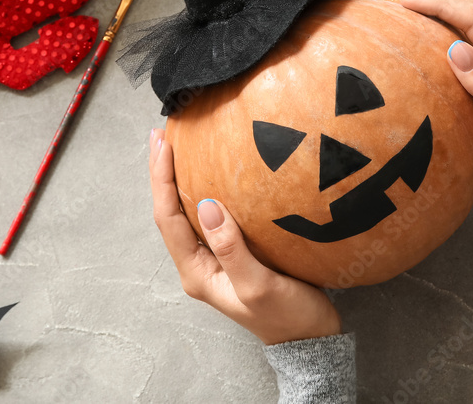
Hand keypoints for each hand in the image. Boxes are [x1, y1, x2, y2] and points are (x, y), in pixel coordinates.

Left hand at [149, 128, 341, 344]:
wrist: (311, 340)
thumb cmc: (287, 316)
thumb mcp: (258, 285)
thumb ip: (231, 248)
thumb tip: (206, 205)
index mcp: (197, 272)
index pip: (168, 219)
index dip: (162, 180)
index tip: (164, 144)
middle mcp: (199, 264)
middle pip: (171, 212)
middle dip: (163, 174)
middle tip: (161, 133)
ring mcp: (215, 258)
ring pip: (188, 211)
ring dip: (181, 179)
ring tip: (179, 145)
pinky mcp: (233, 253)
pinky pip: (211, 215)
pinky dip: (205, 188)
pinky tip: (214, 171)